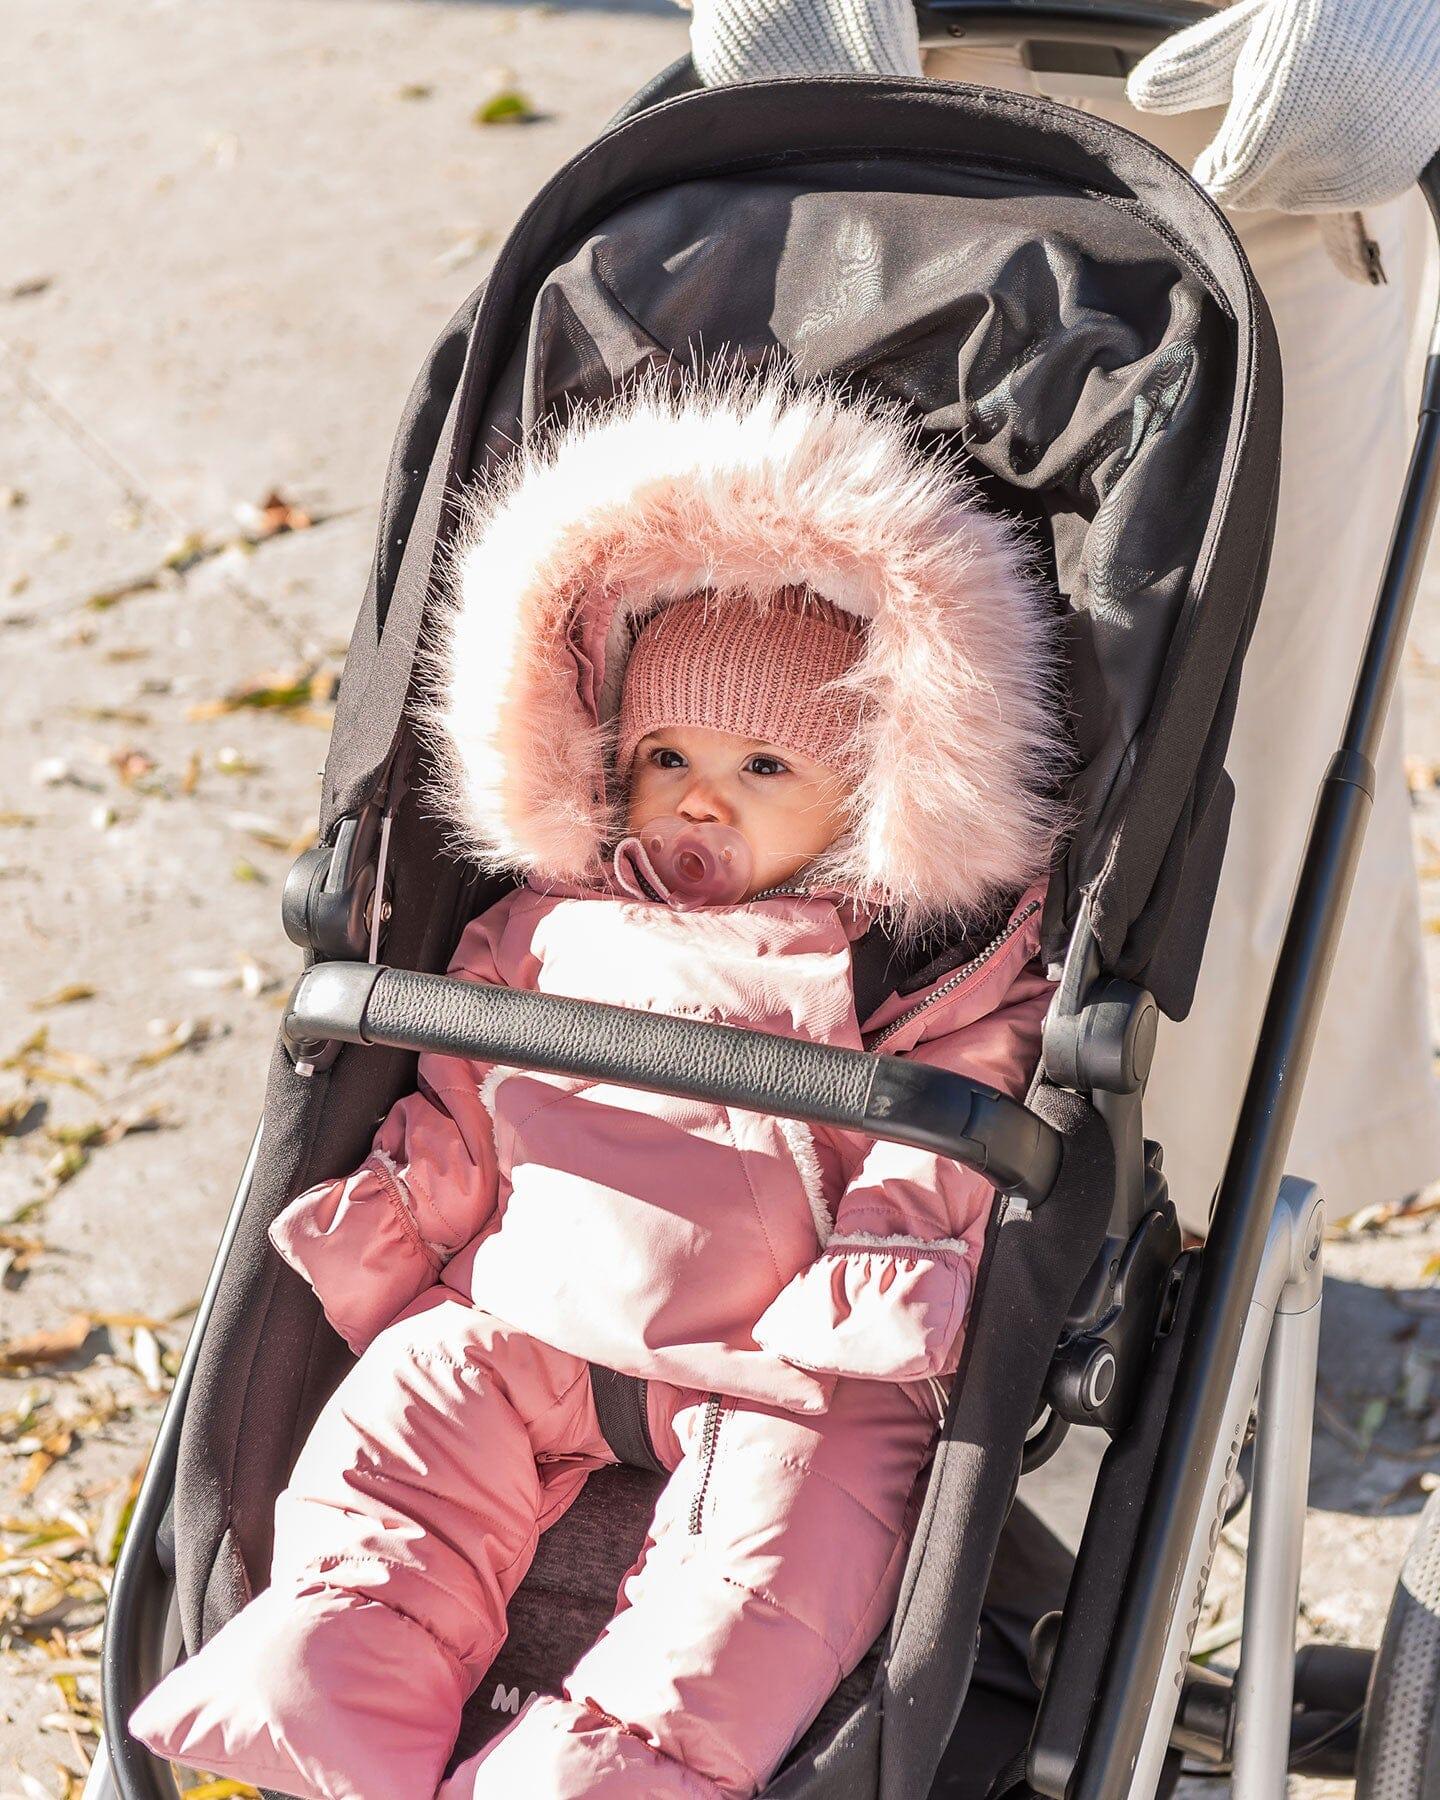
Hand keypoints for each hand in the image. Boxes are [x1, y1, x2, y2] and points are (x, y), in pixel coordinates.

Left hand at [1126, 0, 1439, 212]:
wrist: (1424, 8)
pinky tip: (1339, 129)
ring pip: (1291, 197)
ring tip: (1313, 114)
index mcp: (1285, 110)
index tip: (1218, 150)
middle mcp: (1325, 149)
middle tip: (1273, 121)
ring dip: (1286, 170)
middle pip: (1254, 193)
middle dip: (1249, 165)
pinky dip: (1325, 175)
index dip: (1215, 166)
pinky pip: (1332, 197)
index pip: (1226, 179)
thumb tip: (1138, 93)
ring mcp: (1360, 168)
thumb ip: (1199, 66)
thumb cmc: (1332, 9)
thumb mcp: (1261, 29)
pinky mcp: (1388, 178)